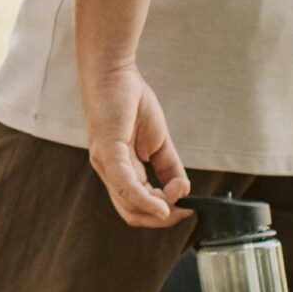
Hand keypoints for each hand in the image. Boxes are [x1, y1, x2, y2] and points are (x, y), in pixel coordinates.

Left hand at [82, 61, 188, 226]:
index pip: (136, 207)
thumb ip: (170, 168)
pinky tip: (163, 206)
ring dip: (157, 212)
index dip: (163, 214)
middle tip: (185, 210)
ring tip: (178, 205)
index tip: (187, 207)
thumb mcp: (159, 142)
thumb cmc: (131, 103)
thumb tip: (182, 192)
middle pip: (131, 213)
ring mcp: (105, 164)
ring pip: (128, 205)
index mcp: (119, 171)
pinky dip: (145, 200)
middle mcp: (108, 172)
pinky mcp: (107, 151)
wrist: (113, 72)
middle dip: (162, 219)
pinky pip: (125, 184)